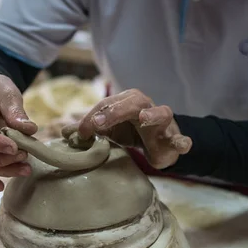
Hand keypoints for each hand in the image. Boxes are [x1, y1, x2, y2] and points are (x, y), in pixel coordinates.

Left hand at [62, 89, 191, 169]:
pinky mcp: (174, 138)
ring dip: (152, 115)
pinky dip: (183, 141)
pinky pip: (181, 138)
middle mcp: (146, 107)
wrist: (159, 144)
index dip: (94, 117)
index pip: (108, 104)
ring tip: (144, 119)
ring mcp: (163, 122)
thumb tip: (64, 131)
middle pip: (133, 101)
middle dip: (115, 110)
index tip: (82, 132)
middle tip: (99, 122)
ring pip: (162, 112)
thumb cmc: (131, 132)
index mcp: (127, 102)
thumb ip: (88, 129)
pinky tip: (182, 145)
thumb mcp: (108, 130)